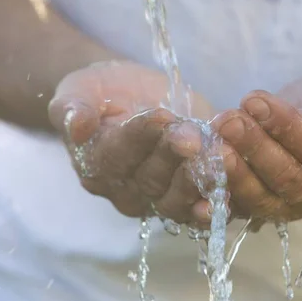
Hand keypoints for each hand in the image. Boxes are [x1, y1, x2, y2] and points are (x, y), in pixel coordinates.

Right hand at [48, 60, 214, 220]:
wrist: (129, 98)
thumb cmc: (101, 94)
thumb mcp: (79, 90)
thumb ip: (73, 108)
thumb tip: (76, 123)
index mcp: (97, 166)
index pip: (118, 154)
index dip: (140, 136)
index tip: (161, 116)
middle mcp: (127, 190)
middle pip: (151, 179)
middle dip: (174, 156)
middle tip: (192, 137)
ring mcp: (159, 198)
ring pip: (176, 199)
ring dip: (197, 182)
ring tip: (215, 161)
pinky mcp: (189, 196)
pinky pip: (200, 210)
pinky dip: (214, 206)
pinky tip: (228, 197)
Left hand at [210, 68, 301, 221]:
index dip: (288, 128)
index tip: (256, 101)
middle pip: (285, 179)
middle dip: (253, 149)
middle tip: (227, 120)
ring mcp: (286, 204)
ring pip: (259, 198)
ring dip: (232, 172)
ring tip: (210, 141)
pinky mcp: (258, 203)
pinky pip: (236, 206)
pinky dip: (214, 196)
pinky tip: (194, 176)